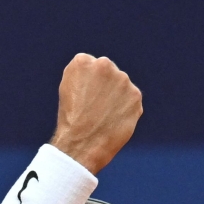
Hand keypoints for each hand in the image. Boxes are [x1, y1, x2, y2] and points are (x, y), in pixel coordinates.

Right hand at [50, 54, 142, 174]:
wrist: (82, 142)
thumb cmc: (71, 117)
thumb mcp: (67, 88)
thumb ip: (83, 74)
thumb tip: (98, 73)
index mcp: (82, 61)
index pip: (90, 64)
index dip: (86, 81)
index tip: (83, 94)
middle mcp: (104, 65)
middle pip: (107, 72)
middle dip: (104, 85)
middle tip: (94, 105)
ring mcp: (123, 79)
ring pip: (121, 85)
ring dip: (115, 96)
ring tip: (103, 114)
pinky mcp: (136, 95)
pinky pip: (131, 99)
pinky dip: (125, 108)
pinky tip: (113, 118)